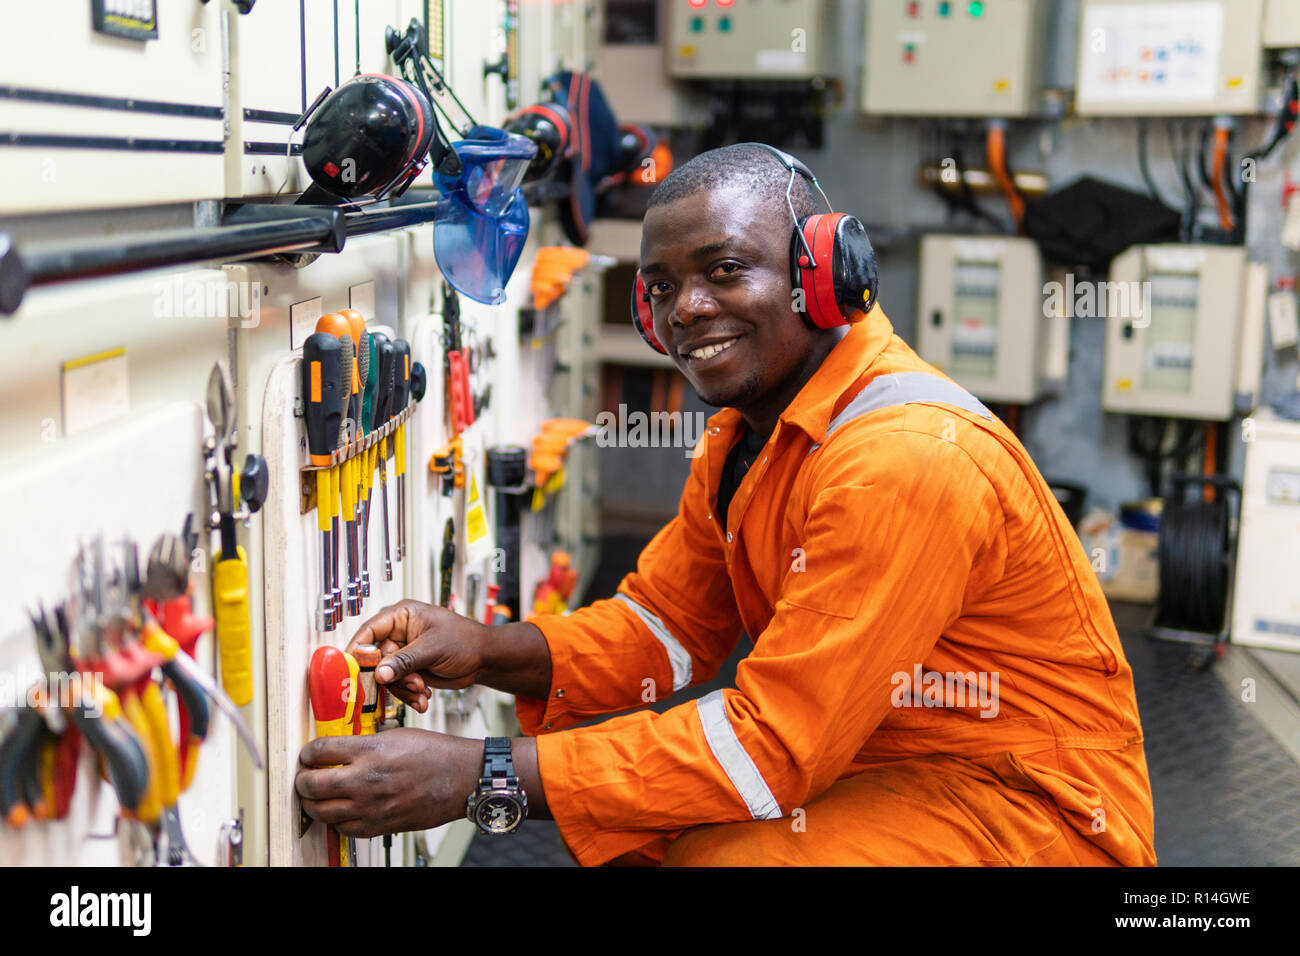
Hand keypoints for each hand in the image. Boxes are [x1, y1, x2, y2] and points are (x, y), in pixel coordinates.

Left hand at [296, 727, 480, 837]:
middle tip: (305, 776)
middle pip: (311, 785)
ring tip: (317, 796)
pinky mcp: (379, 826)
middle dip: (302, 780)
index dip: (307, 752)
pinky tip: (341, 809)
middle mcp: (366, 779)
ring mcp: (371, 806)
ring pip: (321, 811)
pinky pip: (343, 828)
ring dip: (313, 803)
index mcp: (370, 750)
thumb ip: (365, 743)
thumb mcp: (396, 734)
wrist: (461, 778)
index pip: (318, 751)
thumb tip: (341, 749)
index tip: (308, 754)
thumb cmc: (435, 753)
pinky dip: (336, 819)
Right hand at [347, 600, 489, 713]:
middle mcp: (399, 634)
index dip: (357, 650)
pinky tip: (424, 699)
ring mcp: (404, 654)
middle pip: (376, 659)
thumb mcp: (433, 648)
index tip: (350, 670)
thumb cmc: (465, 641)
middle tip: (410, 684)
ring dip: (403, 689)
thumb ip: (404, 661)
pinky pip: (399, 686)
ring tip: (422, 692)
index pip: (369, 631)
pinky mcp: (410, 671)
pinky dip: (409, 695)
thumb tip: (379, 673)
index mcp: (402, 616)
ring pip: (387, 676)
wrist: (485, 659)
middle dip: (392, 677)